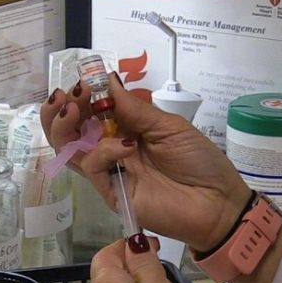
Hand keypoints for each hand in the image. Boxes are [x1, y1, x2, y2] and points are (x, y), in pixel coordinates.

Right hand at [40, 75, 251, 250]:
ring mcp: (113, 173)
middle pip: (73, 130)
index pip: (94, 111)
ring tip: (72, 107)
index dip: (83, 95)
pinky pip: (93, 168)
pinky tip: (124, 146)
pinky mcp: (114, 194)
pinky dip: (103, 152)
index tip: (83, 79)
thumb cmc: (200, 163)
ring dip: (63, 125)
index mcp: (129, 131)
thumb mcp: (170, 127)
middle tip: (72, 93)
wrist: (218, 203)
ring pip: (71, 150)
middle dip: (65, 108)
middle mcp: (115, 150)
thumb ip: (136, 109)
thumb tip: (107, 80)